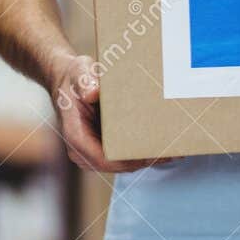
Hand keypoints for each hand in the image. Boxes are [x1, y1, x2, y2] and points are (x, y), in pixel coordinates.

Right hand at [50, 54, 166, 172]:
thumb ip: (85, 83)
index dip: (128, 161)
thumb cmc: (75, 79)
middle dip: (143, 160)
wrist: (68, 82)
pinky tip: (160, 145)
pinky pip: (121, 158)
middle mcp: (81, 150)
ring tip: (171, 150)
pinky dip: (140, 153)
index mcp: (75, 136)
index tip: (151, 154)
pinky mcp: (100, 150)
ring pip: (121, 165)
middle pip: (116, 165)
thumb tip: (92, 93)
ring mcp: (91, 153)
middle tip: (170, 152)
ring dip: (144, 159)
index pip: (103, 159)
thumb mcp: (79, 74)